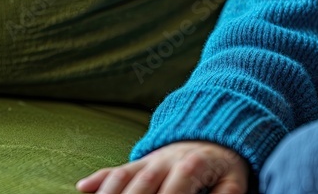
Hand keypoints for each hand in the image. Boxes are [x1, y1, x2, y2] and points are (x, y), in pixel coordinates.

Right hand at [76, 140, 248, 193]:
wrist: (215, 130)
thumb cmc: (224, 164)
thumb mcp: (234, 178)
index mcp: (191, 167)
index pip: (174, 193)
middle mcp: (166, 162)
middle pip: (142, 185)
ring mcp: (150, 161)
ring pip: (125, 176)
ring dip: (111, 192)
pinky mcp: (140, 162)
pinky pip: (118, 168)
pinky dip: (100, 178)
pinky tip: (83, 188)